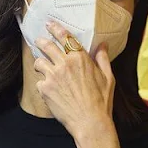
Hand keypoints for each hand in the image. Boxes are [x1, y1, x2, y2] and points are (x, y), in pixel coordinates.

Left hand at [33, 21, 115, 144]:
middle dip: (41, 41)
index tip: (49, 25)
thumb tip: (102, 45)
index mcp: (80, 58)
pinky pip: (39, 81)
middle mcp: (65, 63)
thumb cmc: (102, 101)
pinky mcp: (45, 89)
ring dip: (40, 64)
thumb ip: (103, 59)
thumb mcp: (108, 77)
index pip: (65, 37)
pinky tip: (49, 89)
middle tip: (39, 41)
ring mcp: (53, 76)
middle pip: (46, 45)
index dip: (55, 28)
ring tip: (44, 68)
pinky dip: (43, 84)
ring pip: (39, 62)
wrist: (90, 122)